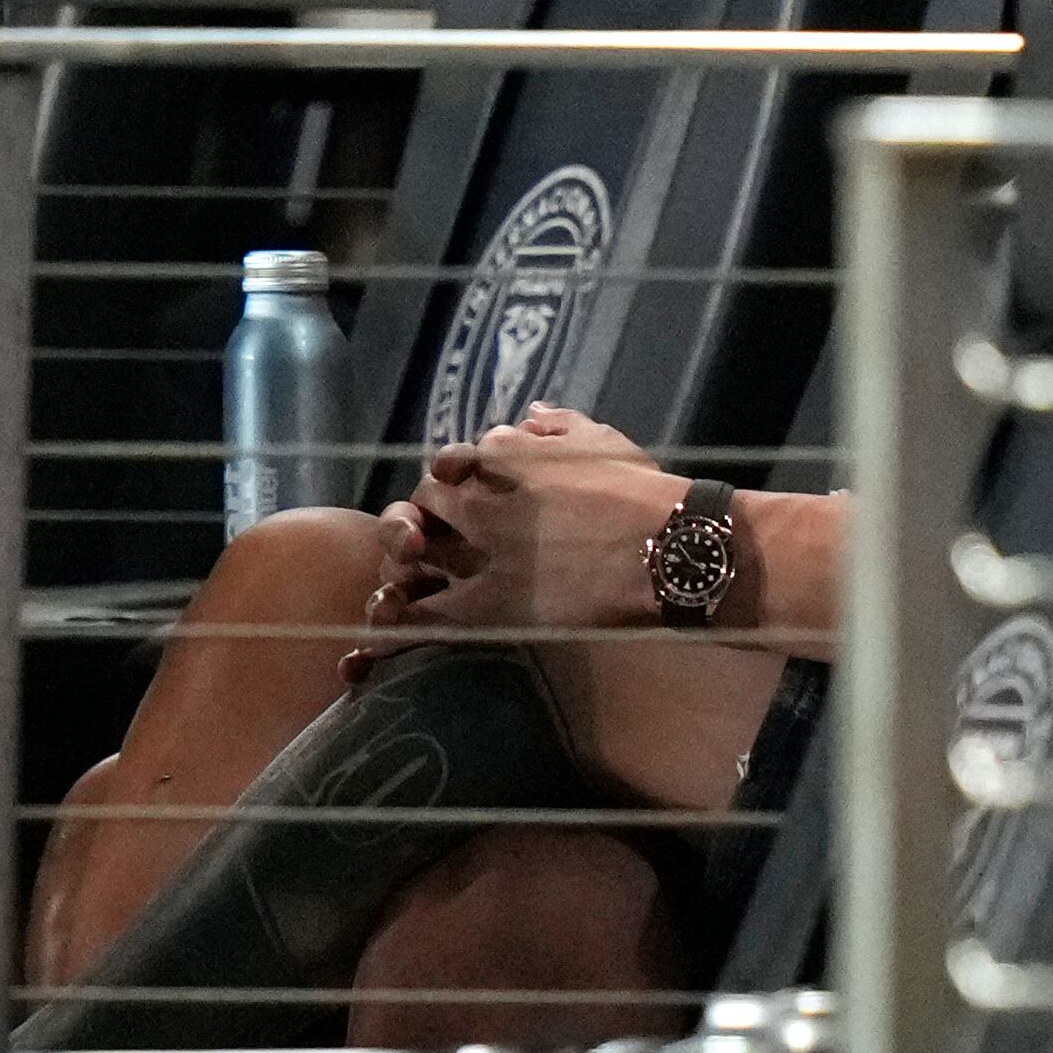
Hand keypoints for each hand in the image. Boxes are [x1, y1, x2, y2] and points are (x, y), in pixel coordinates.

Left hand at [341, 413, 686, 677]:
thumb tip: (532, 416)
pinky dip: (397, 622)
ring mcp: (483, 550)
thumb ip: (561, 427)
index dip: (453, 477)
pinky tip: (377, 635)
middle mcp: (485, 496)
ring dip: (405, 558)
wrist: (674, 550)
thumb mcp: (605, 442)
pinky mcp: (492, 602)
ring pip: (415, 548)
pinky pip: (426, 613)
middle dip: (424, 516)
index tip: (462, 492)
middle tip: (433, 541)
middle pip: (427, 499)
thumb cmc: (649, 494)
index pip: (456, 460)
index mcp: (509, 454)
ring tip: (404, 579)